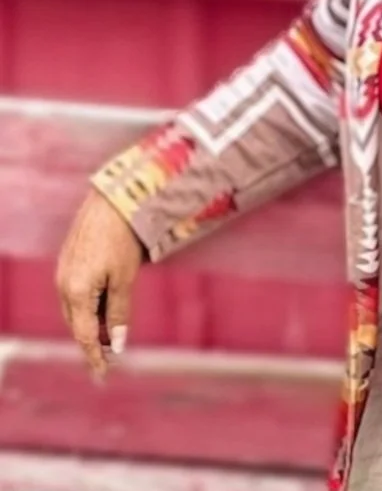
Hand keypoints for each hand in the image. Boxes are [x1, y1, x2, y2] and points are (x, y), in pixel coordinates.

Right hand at [55, 189, 143, 379]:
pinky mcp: (68, 262)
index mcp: (76, 292)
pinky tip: (104, 307)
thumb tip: (118, 343)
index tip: (103, 374)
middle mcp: (63, 286)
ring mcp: (63, 273)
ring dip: (91, 323)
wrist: (112, 201)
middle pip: (77, 325)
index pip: (85, 335)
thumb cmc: (122, 239)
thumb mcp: (124, 278)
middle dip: (93, 341)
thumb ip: (119, 312)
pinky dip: (88, 306)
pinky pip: (75, 294)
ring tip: (111, 333)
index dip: (94, 357)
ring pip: (75, 310)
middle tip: (112, 354)